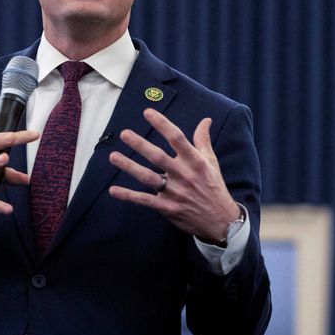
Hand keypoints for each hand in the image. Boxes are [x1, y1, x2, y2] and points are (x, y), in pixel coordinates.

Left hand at [108, 109, 239, 241]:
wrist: (221, 221)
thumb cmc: (214, 187)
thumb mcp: (212, 162)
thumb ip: (203, 140)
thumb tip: (206, 120)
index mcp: (195, 161)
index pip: (177, 138)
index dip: (162, 124)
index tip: (148, 112)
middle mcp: (184, 175)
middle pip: (158, 157)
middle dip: (140, 145)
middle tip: (124, 133)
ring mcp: (175, 192)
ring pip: (148, 177)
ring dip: (129, 167)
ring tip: (113, 156)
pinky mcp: (168, 208)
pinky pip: (145, 201)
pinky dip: (129, 196)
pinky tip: (113, 190)